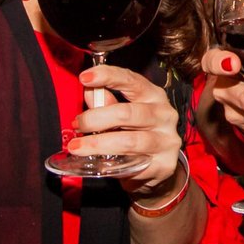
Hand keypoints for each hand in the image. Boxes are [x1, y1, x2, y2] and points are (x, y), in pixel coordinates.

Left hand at [70, 63, 185, 203]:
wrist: (158, 167)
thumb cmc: (138, 134)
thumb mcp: (122, 115)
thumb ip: (107, 103)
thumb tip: (90, 91)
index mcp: (154, 96)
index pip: (132, 80)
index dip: (108, 76)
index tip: (84, 78)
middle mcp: (164, 115)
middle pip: (127, 113)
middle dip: (96, 118)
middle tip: (77, 124)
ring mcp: (167, 140)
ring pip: (129, 141)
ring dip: (98, 144)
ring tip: (77, 147)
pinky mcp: (164, 164)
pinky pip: (132, 165)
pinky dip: (112, 165)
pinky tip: (99, 164)